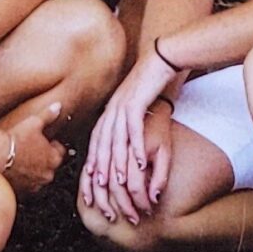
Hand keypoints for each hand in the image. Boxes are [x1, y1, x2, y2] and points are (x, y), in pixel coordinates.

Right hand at [5, 97, 66, 195]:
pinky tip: (15, 170)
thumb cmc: (15, 140)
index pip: (60, 152)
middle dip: (44, 159)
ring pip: (39, 177)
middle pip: (50, 166)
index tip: (45, 141)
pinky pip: (27, 187)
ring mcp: (35, 185)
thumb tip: (58, 106)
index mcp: (54, 158)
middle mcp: (47, 174)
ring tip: (22, 159)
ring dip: (34, 171)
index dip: (52, 145)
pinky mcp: (22, 193)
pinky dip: (23, 180)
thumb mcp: (34, 122)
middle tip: (32, 149)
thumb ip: (49, 115)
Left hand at [80, 54, 173, 224]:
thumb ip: (128, 128)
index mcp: (107, 114)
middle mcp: (110, 111)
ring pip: (115, 141)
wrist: (161, 59)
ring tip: (120, 183)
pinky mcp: (135, 100)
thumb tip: (128, 150)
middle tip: (103, 192)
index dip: (92, 168)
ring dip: (117, 164)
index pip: (95, 146)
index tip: (91, 190)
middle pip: (101, 147)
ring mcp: (121, 105)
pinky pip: (134, 128)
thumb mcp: (136, 109)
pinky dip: (137, 146)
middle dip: (102, 173)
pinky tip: (141, 162)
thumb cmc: (151, 87)